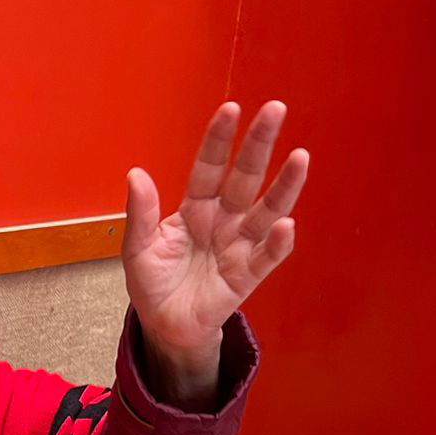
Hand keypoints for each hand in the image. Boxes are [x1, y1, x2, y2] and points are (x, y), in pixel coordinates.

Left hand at [122, 101, 308, 403]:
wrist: (163, 325)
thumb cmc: (153, 283)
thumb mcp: (138, 248)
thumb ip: (141, 214)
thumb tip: (136, 174)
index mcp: (195, 208)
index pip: (209, 168)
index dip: (218, 141)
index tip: (230, 109)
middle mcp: (223, 220)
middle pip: (245, 178)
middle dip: (259, 145)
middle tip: (275, 110)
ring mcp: (239, 245)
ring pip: (266, 211)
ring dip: (284, 186)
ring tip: (300, 158)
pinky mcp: (248, 274)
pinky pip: (267, 256)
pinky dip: (278, 243)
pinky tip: (287, 225)